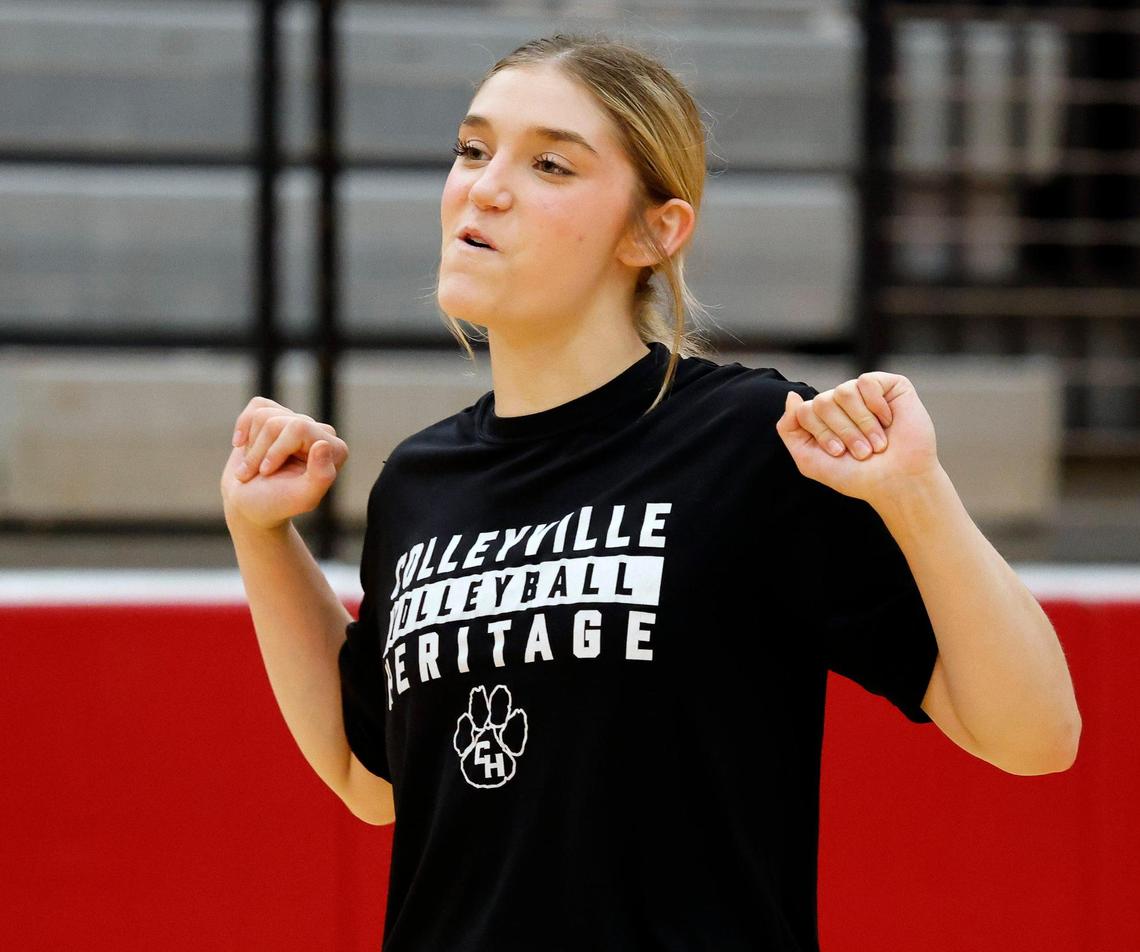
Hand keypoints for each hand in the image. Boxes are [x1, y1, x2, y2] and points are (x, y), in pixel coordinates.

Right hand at [220, 396, 348, 530]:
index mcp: (334, 451)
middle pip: (277, 422)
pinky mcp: (278, 415)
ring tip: (252, 467)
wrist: (249, 504)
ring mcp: (298, 422)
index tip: (267, 472)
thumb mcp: (302, 498)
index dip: (275, 450)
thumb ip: (321, 476)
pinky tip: (243, 445)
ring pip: (264, 415)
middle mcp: (320, 433)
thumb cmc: (276, 503)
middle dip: (259, 450)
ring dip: (251, 446)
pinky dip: (243, 428)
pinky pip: (257, 406)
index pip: (298, 428)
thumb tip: (324, 444)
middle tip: (256, 474)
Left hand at [774, 372, 939, 506]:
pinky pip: (867, 382)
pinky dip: (876, 406)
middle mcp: (841, 402)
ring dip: (862, 424)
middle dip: (843, 432)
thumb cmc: (856, 475)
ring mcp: (864, 393)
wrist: (898, 482)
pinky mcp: (889, 385)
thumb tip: (792, 395)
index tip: (839, 453)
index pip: (804, 411)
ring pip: (844, 392)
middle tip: (862, 452)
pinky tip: (888, 420)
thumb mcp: (809, 460)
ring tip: (877, 443)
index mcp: (822, 418)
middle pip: (823, 401)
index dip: (822, 434)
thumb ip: (789, 429)